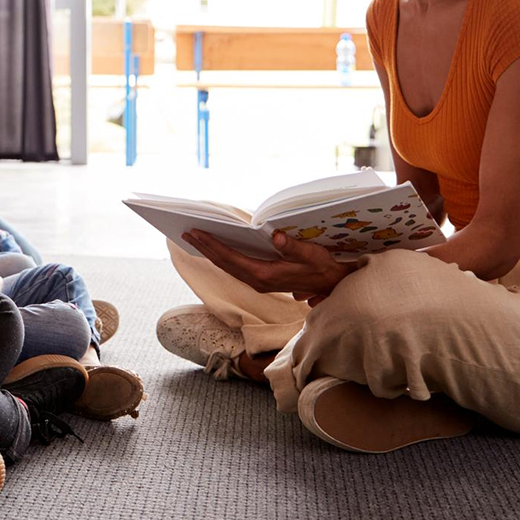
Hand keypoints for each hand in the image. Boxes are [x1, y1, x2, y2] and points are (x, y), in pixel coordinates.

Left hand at [181, 229, 356, 297]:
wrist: (333, 286)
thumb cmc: (324, 268)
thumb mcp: (313, 255)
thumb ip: (294, 247)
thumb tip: (276, 236)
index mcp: (266, 275)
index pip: (231, 259)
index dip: (212, 246)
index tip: (196, 234)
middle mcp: (258, 281)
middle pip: (224, 263)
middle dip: (204, 248)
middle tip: (186, 233)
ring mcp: (258, 283)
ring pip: (228, 267)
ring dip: (210, 253)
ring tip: (193, 239)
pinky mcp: (261, 280)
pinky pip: (235, 268)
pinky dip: (221, 257)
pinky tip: (213, 249)